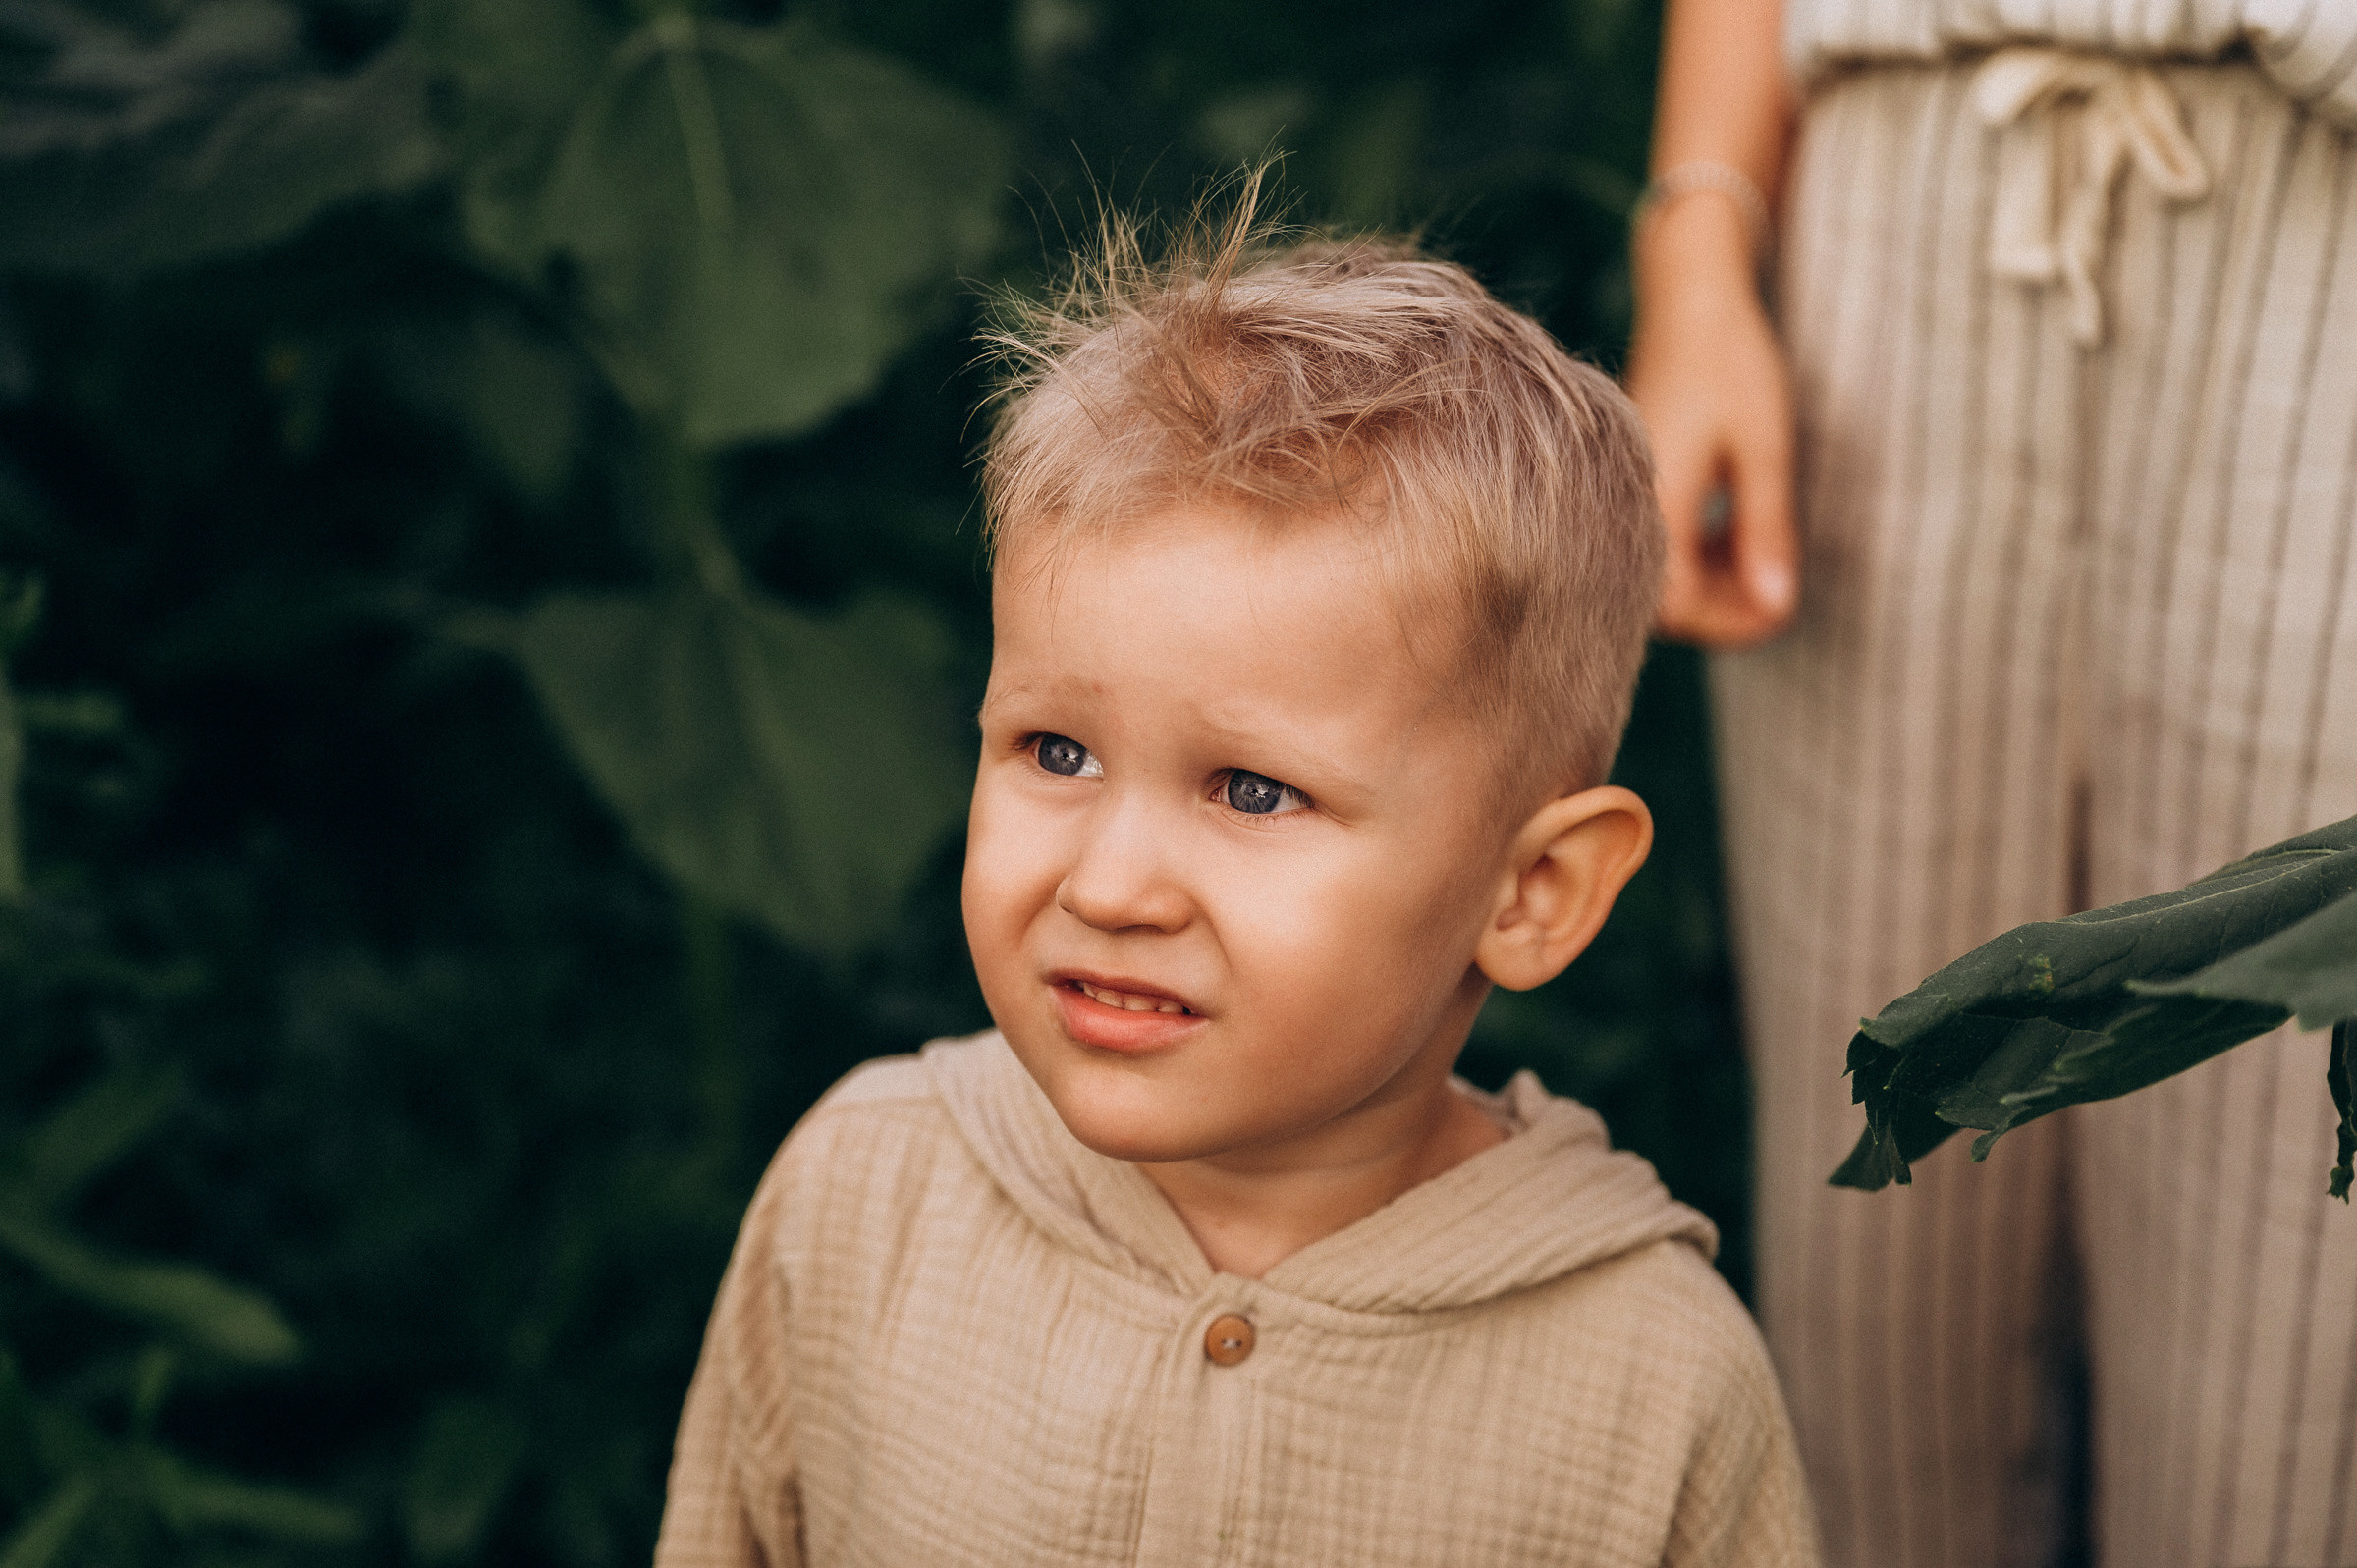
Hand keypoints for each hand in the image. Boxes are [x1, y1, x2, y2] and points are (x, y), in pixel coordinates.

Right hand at [1624, 197, 1798, 647]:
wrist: (1689, 295)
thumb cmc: (1731, 362)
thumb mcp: (1764, 449)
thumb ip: (1766, 530)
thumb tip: (1778, 605)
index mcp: (1653, 505)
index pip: (1681, 607)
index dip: (1733, 623)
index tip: (1784, 609)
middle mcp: (1626, 508)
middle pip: (1665, 604)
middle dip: (1724, 609)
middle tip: (1779, 588)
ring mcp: (1625, 497)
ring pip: (1662, 576)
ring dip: (1713, 583)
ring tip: (1763, 557)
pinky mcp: (1634, 485)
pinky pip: (1659, 544)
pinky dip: (1700, 554)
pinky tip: (1735, 530)